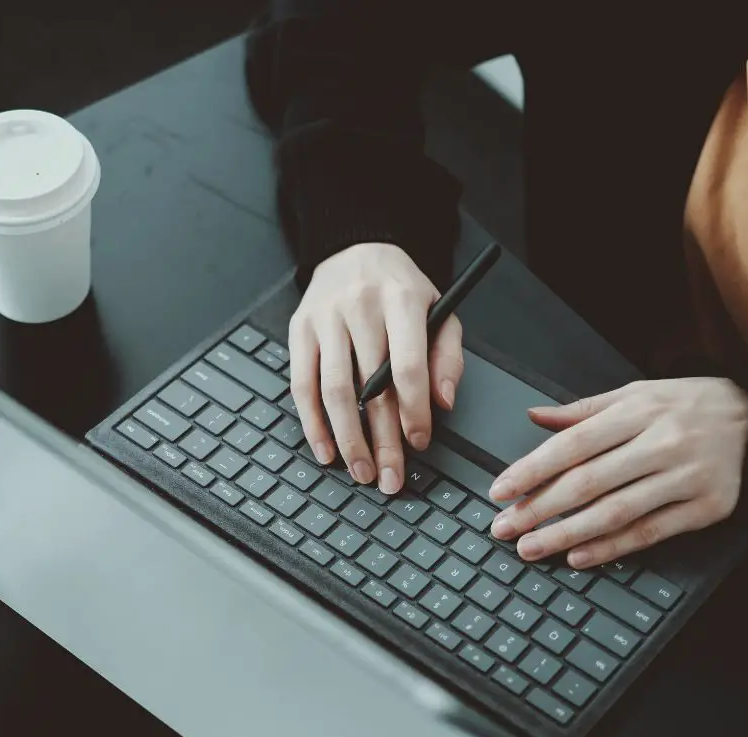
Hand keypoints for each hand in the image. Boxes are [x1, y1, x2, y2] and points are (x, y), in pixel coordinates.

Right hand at [289, 243, 464, 494]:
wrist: (354, 248)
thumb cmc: (400, 289)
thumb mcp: (439, 310)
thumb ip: (447, 356)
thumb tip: (442, 402)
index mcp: (401, 300)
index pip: (407, 366)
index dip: (414, 410)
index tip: (419, 442)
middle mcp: (360, 307)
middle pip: (370, 387)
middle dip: (381, 439)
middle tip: (389, 476)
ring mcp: (325, 318)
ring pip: (334, 390)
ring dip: (347, 438)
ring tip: (360, 470)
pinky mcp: (299, 329)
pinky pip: (301, 384)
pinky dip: (312, 422)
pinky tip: (325, 449)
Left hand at [489, 378, 747, 567]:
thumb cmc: (683, 405)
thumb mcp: (633, 394)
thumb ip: (582, 411)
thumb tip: (533, 416)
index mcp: (637, 412)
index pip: (572, 445)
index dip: (532, 470)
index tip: (500, 491)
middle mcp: (661, 444)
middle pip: (588, 483)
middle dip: (539, 509)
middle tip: (505, 528)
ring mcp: (686, 478)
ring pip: (616, 513)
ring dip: (567, 534)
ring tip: (531, 548)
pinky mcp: (706, 507)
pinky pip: (650, 532)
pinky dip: (612, 548)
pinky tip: (579, 556)